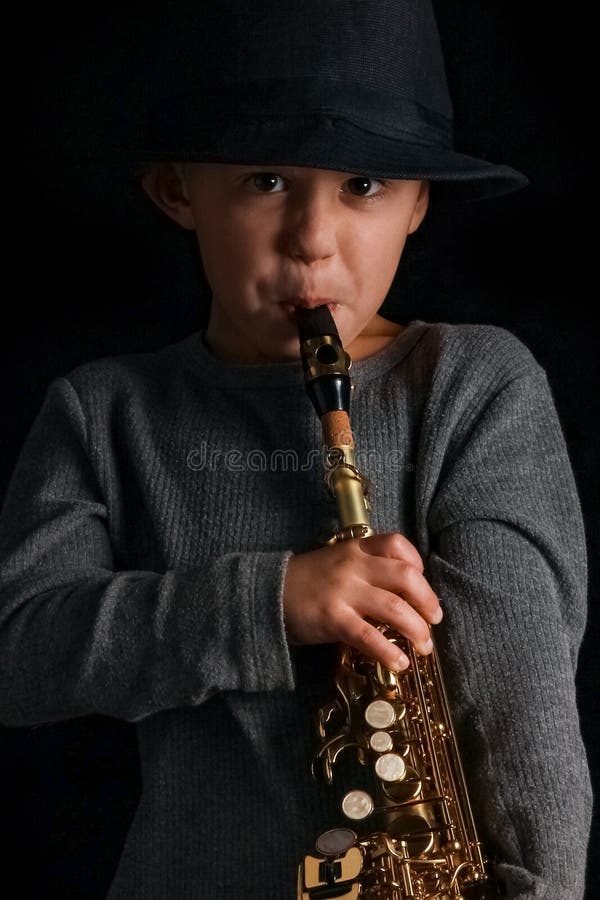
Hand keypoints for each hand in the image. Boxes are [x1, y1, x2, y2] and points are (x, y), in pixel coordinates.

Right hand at [282, 532, 441, 670]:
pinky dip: (389, 651)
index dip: (418, 563)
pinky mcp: (333, 618)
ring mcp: (344, 591)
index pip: (397, 545)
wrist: (267, 594)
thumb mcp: (337, 563)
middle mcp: (354, 566)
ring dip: (416, 629)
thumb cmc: (306, 582)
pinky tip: (400, 663)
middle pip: (406, 576)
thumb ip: (366, 570)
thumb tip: (403, 594)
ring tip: (424, 647)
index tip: (422, 582)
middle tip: (434, 619)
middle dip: (428, 600)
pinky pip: (368, 635)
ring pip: (394, 607)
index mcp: (356, 549)